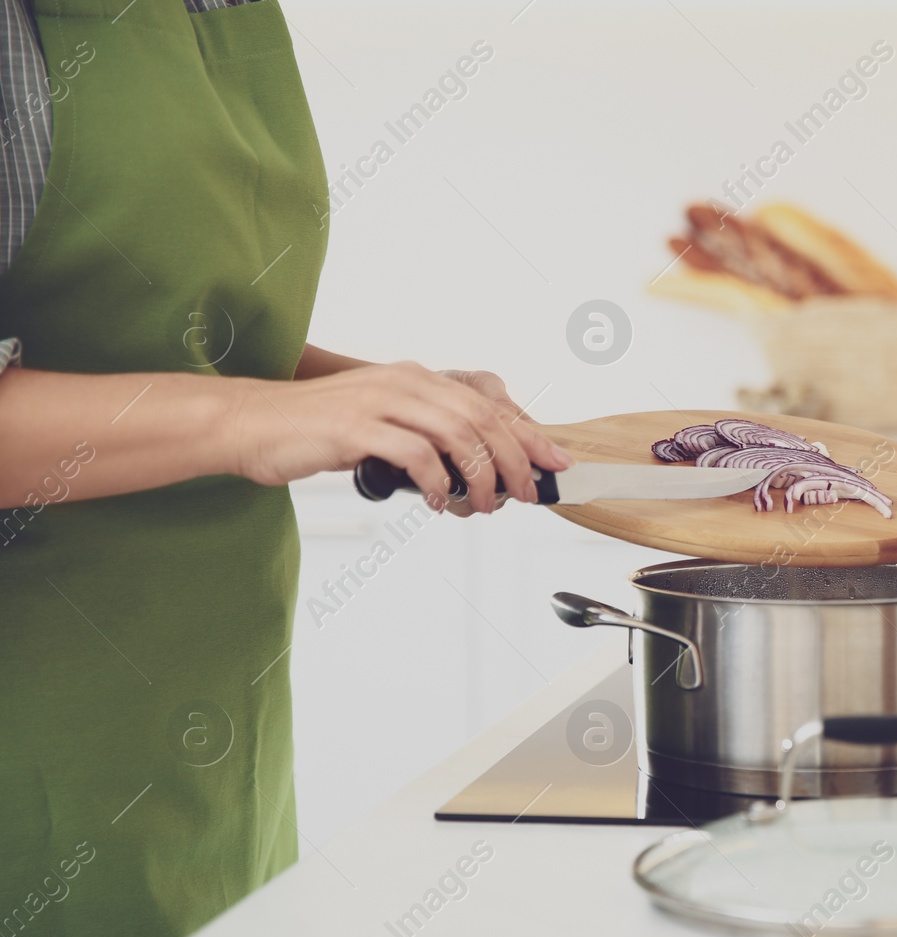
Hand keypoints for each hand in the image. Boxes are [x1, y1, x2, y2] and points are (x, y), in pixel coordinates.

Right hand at [230, 362, 571, 513]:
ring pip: (457, 434)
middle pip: (482, 418)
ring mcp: (380, 401)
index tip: (553, 461)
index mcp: (414, 379)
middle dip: (515, 459)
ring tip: (485, 504)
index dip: (527, 433)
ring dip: (480, 475)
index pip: (487, 403)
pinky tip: (437, 502)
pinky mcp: (356, 427)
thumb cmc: (315, 432)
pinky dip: (436, 482)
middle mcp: (403, 382)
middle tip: (525, 492)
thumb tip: (473, 474)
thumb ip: (424, 440)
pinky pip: (415, 454)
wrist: (251, 424)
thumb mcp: (381, 428)